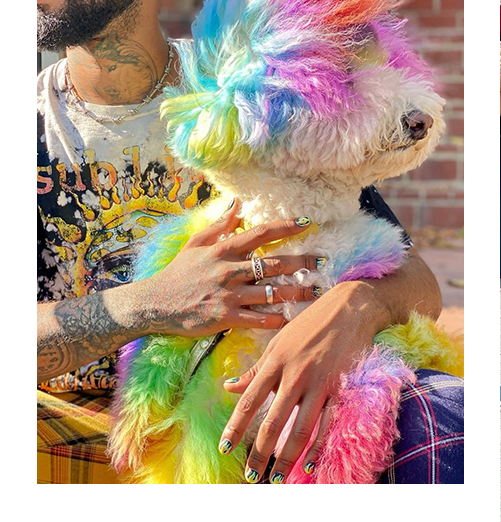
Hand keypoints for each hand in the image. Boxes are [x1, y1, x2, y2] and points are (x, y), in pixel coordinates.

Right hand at [133, 198, 322, 337]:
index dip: (286, 227)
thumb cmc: (178, 273)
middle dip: (303, 262)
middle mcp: (230, 270)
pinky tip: (294, 317)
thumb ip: (220, 225)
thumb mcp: (196, 244)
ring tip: (317, 290)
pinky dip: (278, 318)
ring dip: (298, 291)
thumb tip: (237, 203)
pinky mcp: (226, 317)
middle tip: (323, 262)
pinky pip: (259, 318)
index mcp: (224, 250)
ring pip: (272, 292)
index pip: (261, 233)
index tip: (308, 223)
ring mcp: (229, 294)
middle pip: (275, 263)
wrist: (155, 304)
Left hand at [218, 282, 383, 483]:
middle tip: (251, 477)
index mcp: (276, 362)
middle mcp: (295, 375)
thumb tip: (228, 387)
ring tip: (276, 480)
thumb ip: (256, 369)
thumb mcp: (278, 342)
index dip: (236, 428)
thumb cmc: (311, 324)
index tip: (225, 449)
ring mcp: (320, 383)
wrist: (352, 307)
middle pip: (273, 423)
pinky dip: (319, 447)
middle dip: (260, 454)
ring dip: (287, 458)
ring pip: (300, 429)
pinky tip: (310, 466)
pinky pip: (328, 423)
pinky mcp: (342, 388)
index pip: (250, 401)